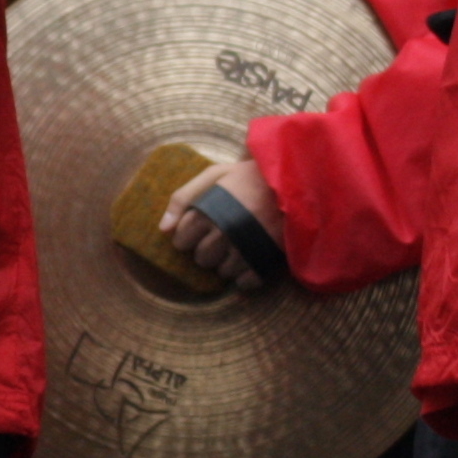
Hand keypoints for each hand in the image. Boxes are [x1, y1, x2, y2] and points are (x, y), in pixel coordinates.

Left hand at [158, 155, 287, 291]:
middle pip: (201, 259)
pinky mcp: (266, 258)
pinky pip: (246, 282)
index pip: (181, 241)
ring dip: (225, 263)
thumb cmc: (249, 176)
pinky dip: (244, 277)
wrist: (294, 180)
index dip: (187, 237)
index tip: (196, 232)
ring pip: (222, 272)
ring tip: (235, 247)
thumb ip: (183, 198)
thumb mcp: (214, 175)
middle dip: (205, 251)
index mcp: (206, 213)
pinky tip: (248, 261)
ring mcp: (245, 248)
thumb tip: (163, 228)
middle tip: (218, 239)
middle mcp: (222, 233)